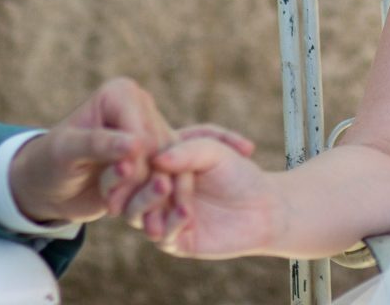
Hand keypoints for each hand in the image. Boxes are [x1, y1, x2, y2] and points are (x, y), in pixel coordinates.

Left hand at [8, 77, 171, 224]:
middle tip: (111, 204)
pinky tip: (128, 208)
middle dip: (136, 184)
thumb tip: (135, 144)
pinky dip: (149, 200)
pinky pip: (168, 180)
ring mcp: (153, 131)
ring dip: (142, 195)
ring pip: (167, 168)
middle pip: (159, 152)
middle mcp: (143, 106)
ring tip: (114, 204)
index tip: (109, 193)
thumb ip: (97, 145)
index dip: (131, 168)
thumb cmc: (50, 162)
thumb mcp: (64, 152)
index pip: (144, 135)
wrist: (49, 186)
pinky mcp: (157, 156)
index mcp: (122, 93)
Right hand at [128, 136, 281, 258]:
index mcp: (158, 167)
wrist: (263, 205)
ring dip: (147, 200)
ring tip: (166, 186)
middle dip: (130, 181)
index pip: (133, 162)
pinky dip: (170, 222)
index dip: (130, 157)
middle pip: (126, 189)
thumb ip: (187, 151)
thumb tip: (157, 159)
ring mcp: (161, 217)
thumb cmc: (237, 172)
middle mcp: (154, 193)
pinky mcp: (174, 240)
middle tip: (145, 167)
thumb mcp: (214, 151)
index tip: (132, 149)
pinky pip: (162, 235)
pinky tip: (186, 212)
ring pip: (137, 213)